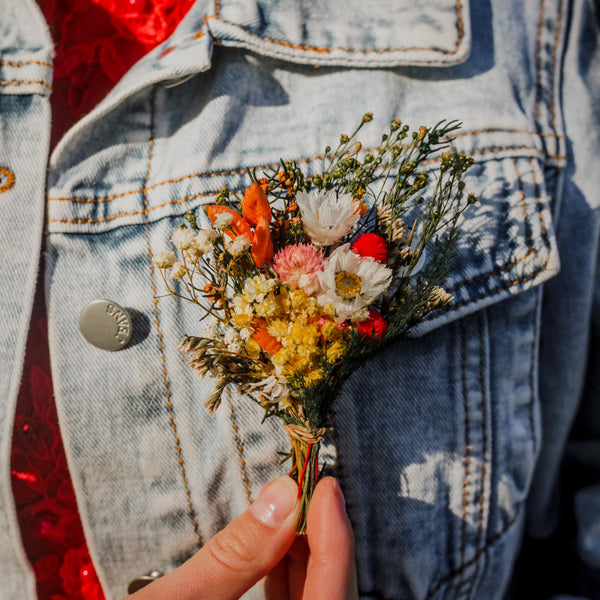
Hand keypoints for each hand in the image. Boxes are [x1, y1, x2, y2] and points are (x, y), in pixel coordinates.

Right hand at [129, 476, 357, 599]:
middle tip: (310, 486)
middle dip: (323, 538)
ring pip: (315, 599)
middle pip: (329, 595)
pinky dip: (289, 570)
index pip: (330, 597)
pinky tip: (277, 543)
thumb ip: (234, 554)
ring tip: (294, 503)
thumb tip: (283, 494)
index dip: (336, 540)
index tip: (327, 486)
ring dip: (307, 551)